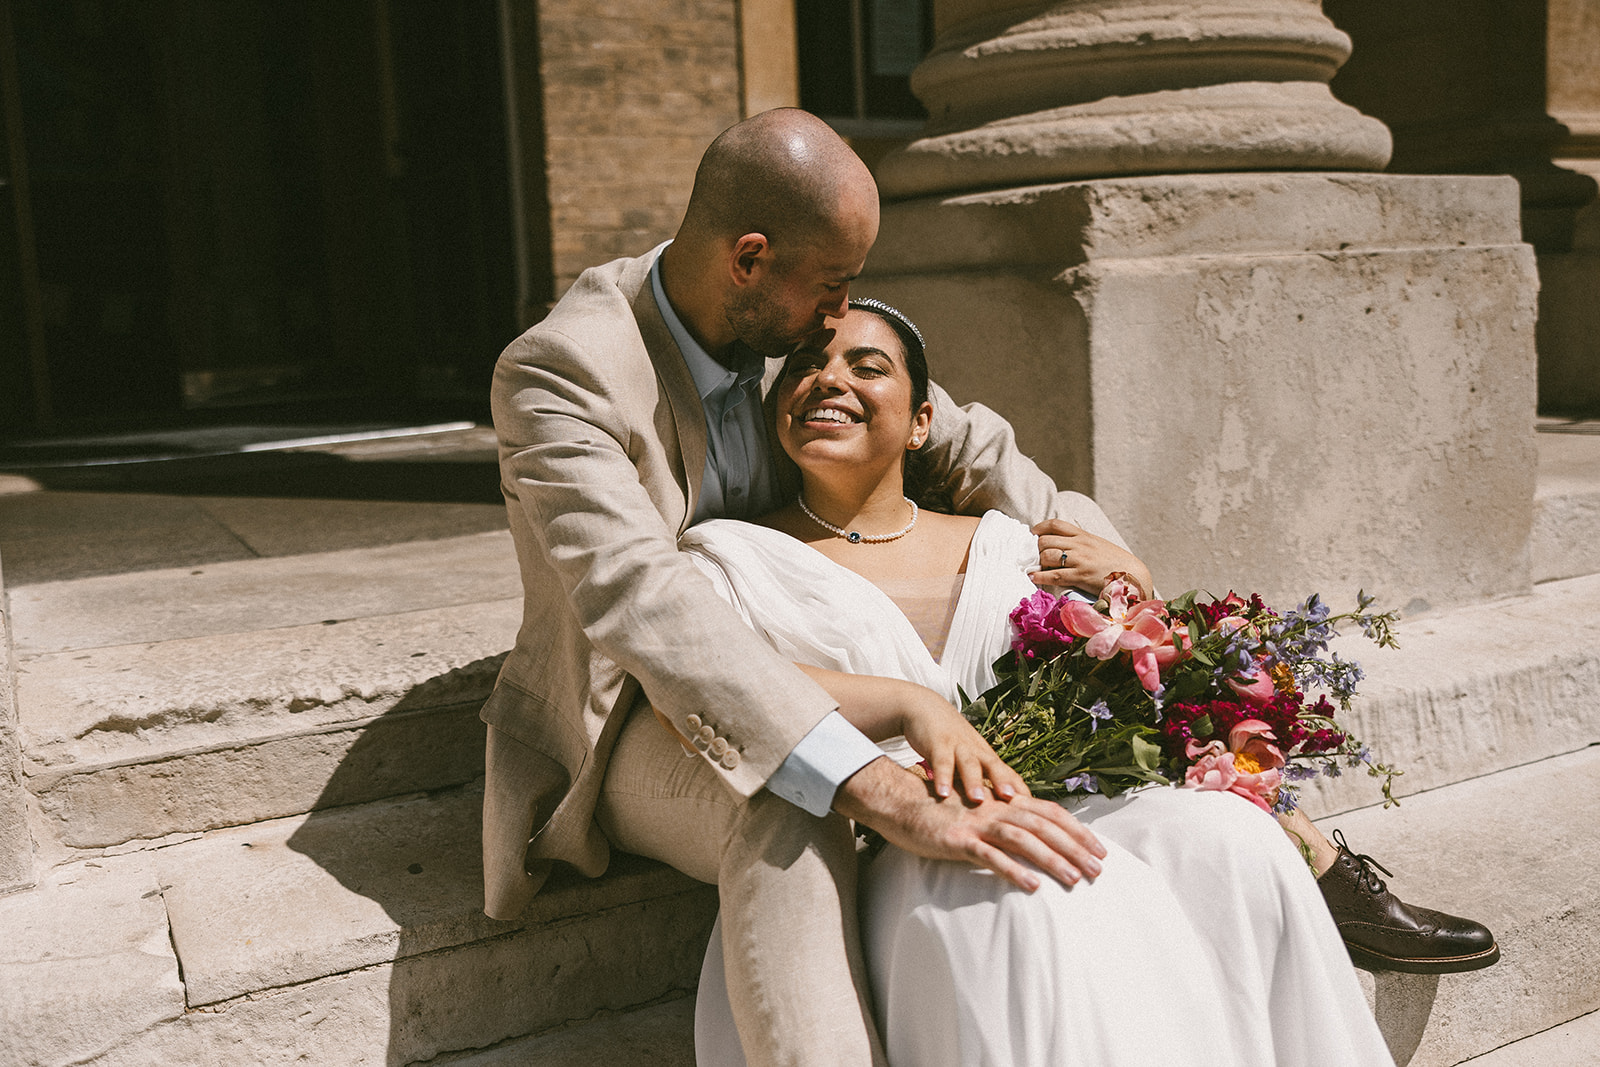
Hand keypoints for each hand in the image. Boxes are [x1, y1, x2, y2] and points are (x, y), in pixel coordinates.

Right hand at [835, 758, 1106, 891]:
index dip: (1076, 830)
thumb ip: (1002, 820)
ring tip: (1074, 879)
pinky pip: (990, 856)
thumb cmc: (939, 810)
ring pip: (1023, 840)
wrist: (900, 802)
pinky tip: (1031, 885)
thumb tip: (1029, 836)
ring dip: (1052, 860)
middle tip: (1098, 870)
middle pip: (1044, 826)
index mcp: (1002, 802)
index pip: (1050, 813)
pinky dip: (1013, 870)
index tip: (1099, 849)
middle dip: (1074, 848)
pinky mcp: (958, 839)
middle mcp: (996, 808)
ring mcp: (977, 823)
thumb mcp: (976, 813)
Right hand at [895, 689, 1028, 803]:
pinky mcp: (937, 743)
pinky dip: (942, 776)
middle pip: (994, 767)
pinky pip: (941, 761)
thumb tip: (998, 814)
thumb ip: (981, 783)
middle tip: (1012, 801)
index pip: (1009, 775)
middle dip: (1004, 783)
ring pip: (969, 764)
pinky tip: (942, 793)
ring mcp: (958, 746)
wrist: (926, 708)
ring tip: (977, 800)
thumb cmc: (952, 741)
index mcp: (987, 758)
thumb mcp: (969, 761)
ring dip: (974, 781)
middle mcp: (976, 751)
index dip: (1021, 792)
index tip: (1032, 813)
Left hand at [1031, 519, 1154, 599]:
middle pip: (1046, 541)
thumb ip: (1080, 543)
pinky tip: (1034, 577)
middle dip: (1035, 548)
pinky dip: (1040, 576)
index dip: (1040, 528)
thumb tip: (1060, 546)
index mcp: (1084, 535)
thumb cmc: (1115, 562)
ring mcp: (1079, 560)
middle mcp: (1080, 545)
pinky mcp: (1080, 576)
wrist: (1133, 575)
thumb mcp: (1097, 545)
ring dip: (1036, 562)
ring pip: (1047, 555)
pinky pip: (1054, 575)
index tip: (1032, 534)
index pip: (1056, 524)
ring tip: (1033, 567)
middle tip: (1031, 556)